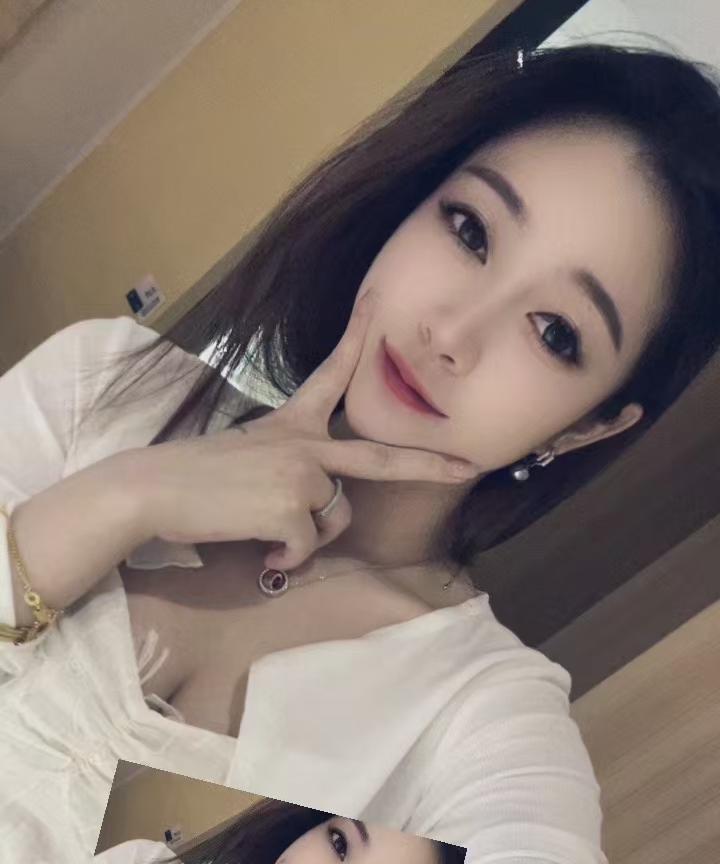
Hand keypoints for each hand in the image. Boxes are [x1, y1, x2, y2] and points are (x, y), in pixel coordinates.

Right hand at [131, 290, 477, 569]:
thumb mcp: (247, 456)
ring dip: (308, 537)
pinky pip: (307, 547)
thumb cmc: (192, 477)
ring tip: (267, 533)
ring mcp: (302, 474)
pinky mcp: (292, 508)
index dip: (356, 339)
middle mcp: (305, 443)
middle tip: (470, 468)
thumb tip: (306, 518)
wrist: (152, 489)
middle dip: (429, 464)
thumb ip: (288, 470)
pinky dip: (286, 559)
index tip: (377, 304)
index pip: (331, 374)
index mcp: (291, 423)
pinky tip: (261, 552)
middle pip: (379, 457)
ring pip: (336, 519)